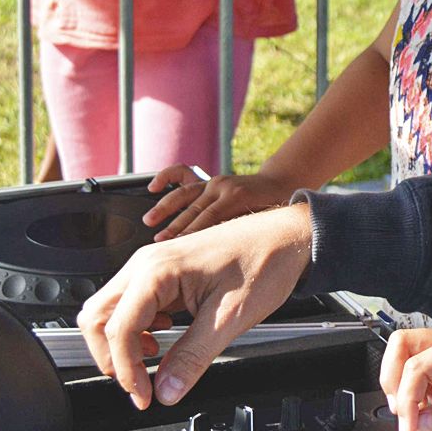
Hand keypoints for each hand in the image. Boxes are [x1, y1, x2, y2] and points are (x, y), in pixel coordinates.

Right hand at [77, 202, 313, 409]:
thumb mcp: (230, 318)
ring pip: (110, 310)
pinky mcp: (163, 272)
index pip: (117, 329)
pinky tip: (164, 338)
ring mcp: (152, 265)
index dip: (126, 370)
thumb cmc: (264, 262)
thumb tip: (166, 390)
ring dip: (122, 342)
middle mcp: (146, 263)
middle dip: (110, 356)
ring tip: (155, 360)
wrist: (287, 236)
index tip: (143, 396)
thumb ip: (192, 357)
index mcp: (157, 270)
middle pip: (97, 316)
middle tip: (137, 383)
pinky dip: (137, 328)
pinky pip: (132, 303)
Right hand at [143, 164, 294, 239]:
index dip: (191, 235)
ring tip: (149, 222)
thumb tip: (224, 256)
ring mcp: (213, 182)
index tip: (176, 250)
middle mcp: (222, 188)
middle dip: (174, 228)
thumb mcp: (266, 224)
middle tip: (158, 245)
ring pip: (184, 194)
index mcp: (236, 198)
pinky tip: (152, 187)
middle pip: (193, 210)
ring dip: (165, 208)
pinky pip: (182, 174)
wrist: (282, 184)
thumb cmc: (275, 211)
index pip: (208, 219)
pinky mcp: (208, 179)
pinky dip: (166, 177)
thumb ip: (244, 235)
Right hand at [380, 327, 431, 430]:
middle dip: (393, 380)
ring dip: (402, 384)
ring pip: (408, 355)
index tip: (409, 427)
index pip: (418, 365)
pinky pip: (422, 371)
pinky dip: (416, 390)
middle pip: (403, 345)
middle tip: (402, 412)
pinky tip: (429, 407)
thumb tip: (423, 422)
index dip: (407, 399)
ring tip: (415, 412)